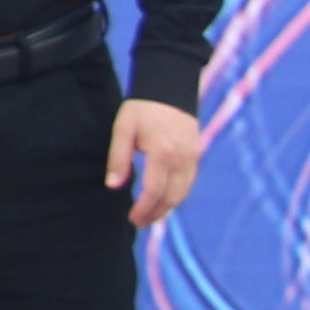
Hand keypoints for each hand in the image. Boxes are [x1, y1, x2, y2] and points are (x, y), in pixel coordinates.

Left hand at [107, 99, 203, 227]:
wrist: (169, 87)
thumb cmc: (142, 108)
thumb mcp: (123, 129)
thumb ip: (118, 158)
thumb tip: (113, 185)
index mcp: (162, 152)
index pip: (154, 191)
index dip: (143, 209)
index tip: (133, 218)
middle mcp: (182, 158)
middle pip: (172, 197)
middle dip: (155, 213)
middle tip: (139, 222)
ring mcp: (193, 156)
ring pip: (183, 193)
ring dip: (167, 207)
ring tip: (150, 215)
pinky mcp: (197, 154)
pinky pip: (189, 182)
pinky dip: (177, 195)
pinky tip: (163, 199)